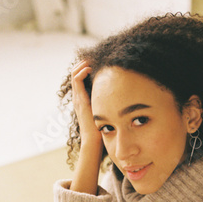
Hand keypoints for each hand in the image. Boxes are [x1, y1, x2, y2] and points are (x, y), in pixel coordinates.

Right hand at [70, 60, 103, 194]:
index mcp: (85, 101)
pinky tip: (92, 68)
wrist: (94, 143)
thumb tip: (128, 104)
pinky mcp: (80, 100)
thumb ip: (114, 108)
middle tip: (96, 58)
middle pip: (76, 74)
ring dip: (83, 64)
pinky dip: (82, 71)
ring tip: (93, 59)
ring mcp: (78, 98)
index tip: (101, 64)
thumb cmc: (104, 133)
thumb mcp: (109, 116)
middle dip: (85, 63)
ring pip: (74, 74)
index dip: (88, 69)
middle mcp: (79, 98)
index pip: (82, 80)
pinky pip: (76, 79)